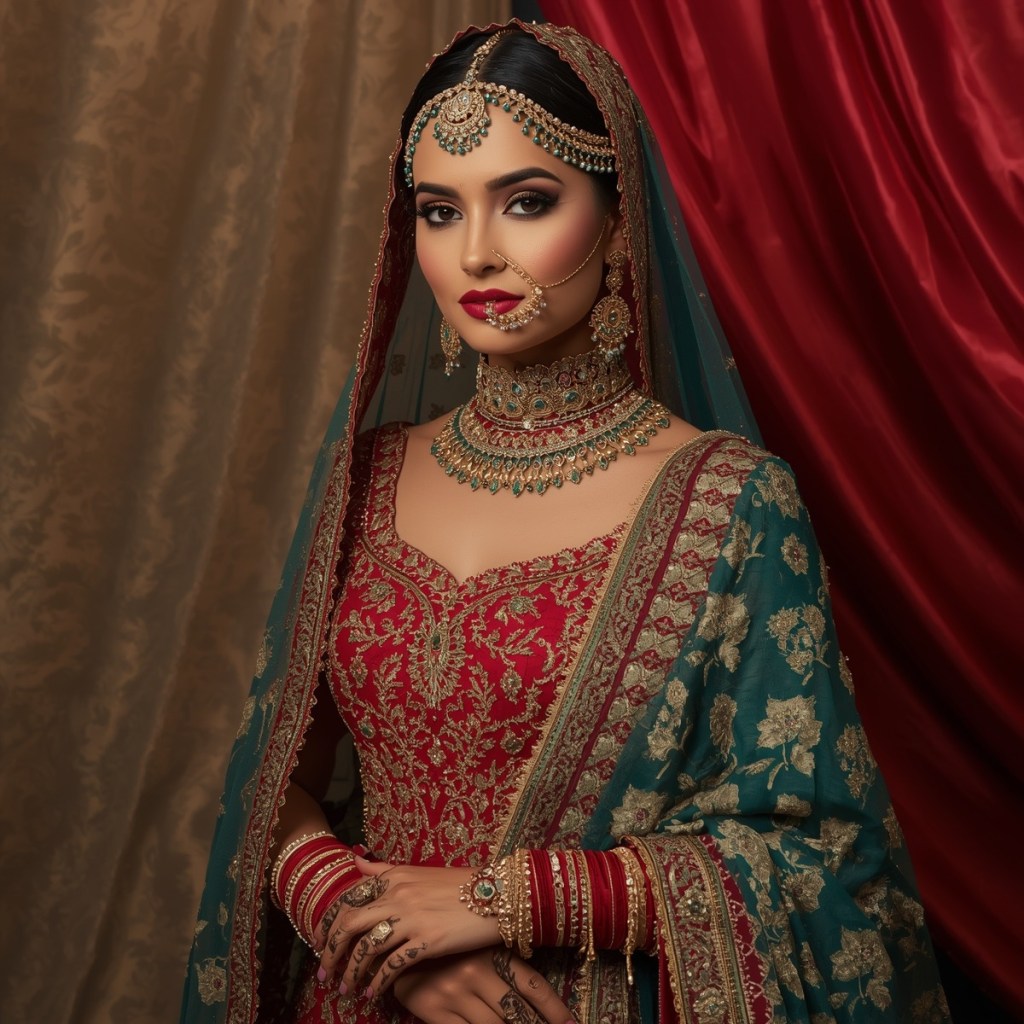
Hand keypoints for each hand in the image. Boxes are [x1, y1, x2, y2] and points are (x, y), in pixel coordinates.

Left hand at [319, 857, 501, 997]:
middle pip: (348, 923)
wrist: (497, 893)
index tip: (319, 941)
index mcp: (394, 876)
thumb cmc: (460, 884)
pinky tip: (372, 995)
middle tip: (324, 971)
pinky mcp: (427, 940)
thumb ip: (384, 869)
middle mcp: (398, 894)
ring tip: (346, 989)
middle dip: (330, 950)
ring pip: (366, 948)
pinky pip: (391, 966)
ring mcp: (411, 917)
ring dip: (351, 972)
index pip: (348, 898)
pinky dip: (377, 984)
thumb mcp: (418, 870)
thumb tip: (354, 859)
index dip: (328, 922)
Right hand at [393, 947, 574, 1023]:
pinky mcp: (436, 1012)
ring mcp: (456, 994)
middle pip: (518, 1012)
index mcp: (492, 952)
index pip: (534, 986)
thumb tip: (531, 989)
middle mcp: (478, 973)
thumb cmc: (443, 942)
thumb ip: (502, 961)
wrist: (393, 941)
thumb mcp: (475, 943)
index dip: (555, 1010)